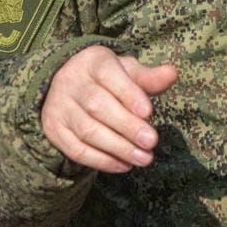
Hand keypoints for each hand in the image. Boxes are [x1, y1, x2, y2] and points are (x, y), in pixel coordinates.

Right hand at [41, 44, 177, 172]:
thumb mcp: (126, 71)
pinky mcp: (54, 130)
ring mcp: (59, 107)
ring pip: (87, 130)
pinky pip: (77, 150)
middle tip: (151, 141)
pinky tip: (124, 165)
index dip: (128, 94)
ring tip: (144, 158)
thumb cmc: (107, 78)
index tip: (149, 112)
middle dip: (127, 126)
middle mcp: (70, 82)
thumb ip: (148, 77)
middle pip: (98, 106)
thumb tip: (172, 74)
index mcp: (92, 61)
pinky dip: (102, 161)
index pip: (109, 75)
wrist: (66, 85)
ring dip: (118, 147)